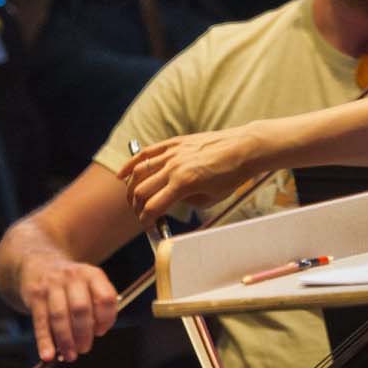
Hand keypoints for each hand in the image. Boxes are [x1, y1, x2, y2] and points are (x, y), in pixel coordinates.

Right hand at [20, 255, 118, 362]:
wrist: (38, 264)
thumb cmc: (70, 284)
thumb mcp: (88, 284)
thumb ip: (96, 306)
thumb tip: (94, 334)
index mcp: (91, 274)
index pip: (105, 297)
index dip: (106, 318)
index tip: (100, 332)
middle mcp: (72, 277)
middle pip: (81, 308)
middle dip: (84, 333)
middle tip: (84, 349)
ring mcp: (52, 285)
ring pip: (60, 316)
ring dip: (66, 340)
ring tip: (70, 356)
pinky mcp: (35, 295)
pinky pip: (41, 321)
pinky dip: (44, 341)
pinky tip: (48, 355)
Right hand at [119, 129, 262, 223]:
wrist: (244, 148)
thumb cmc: (232, 175)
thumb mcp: (211, 198)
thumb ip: (187, 202)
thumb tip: (171, 202)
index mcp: (184, 184)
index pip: (154, 206)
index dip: (146, 219)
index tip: (146, 224)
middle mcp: (174, 167)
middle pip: (142, 190)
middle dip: (136, 206)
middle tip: (139, 213)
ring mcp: (173, 153)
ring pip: (140, 171)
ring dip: (131, 187)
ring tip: (131, 198)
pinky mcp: (175, 143)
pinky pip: (147, 153)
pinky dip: (132, 163)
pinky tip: (123, 174)